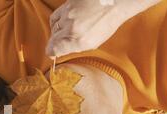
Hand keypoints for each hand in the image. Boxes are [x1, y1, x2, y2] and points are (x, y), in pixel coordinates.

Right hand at [46, 0, 160, 56]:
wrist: (114, 1)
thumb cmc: (108, 21)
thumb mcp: (94, 42)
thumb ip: (76, 47)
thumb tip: (62, 50)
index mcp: (78, 40)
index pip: (53, 50)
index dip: (52, 53)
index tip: (53, 54)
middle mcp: (71, 27)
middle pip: (52, 39)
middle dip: (54, 43)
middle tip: (58, 45)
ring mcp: (68, 14)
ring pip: (53, 27)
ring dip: (56, 32)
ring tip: (64, 32)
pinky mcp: (67, 4)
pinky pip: (56, 16)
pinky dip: (57, 21)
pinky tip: (63, 22)